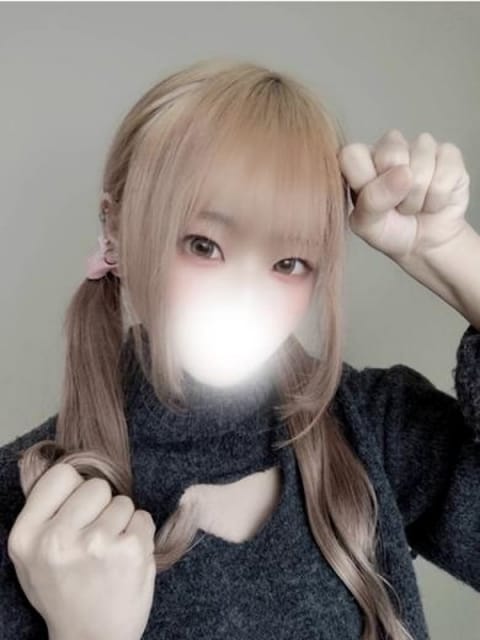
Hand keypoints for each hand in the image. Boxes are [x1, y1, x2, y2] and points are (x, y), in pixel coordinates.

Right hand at [7, 463, 156, 639]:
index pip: (61, 475)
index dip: (74, 490)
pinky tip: (126, 559)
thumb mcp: (33, 557)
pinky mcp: (129, 550)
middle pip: (96, 485)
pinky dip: (140, 535)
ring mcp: (95, 543)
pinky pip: (143, 517)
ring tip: (109, 553)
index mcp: (26, 536)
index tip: (77, 511)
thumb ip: (44, 514)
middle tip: (94, 537)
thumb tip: (68, 471)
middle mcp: (57, 538)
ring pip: (122, 501)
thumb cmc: (64, 592)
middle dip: (101, 506)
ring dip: (121, 522)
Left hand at [338, 129, 470, 260]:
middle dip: (395, 192)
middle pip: (390, 154)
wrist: (425, 242)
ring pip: (420, 164)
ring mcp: (420, 146)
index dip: (364, 181)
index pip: (352, 154)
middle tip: (396, 204)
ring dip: (418, 198)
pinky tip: (434, 200)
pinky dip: (438, 198)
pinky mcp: (449, 153)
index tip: (370, 201)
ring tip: (414, 204)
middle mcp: (389, 146)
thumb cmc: (390, 230)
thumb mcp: (368, 226)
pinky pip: (445, 172)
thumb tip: (403, 173)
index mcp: (360, 159)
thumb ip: (372, 201)